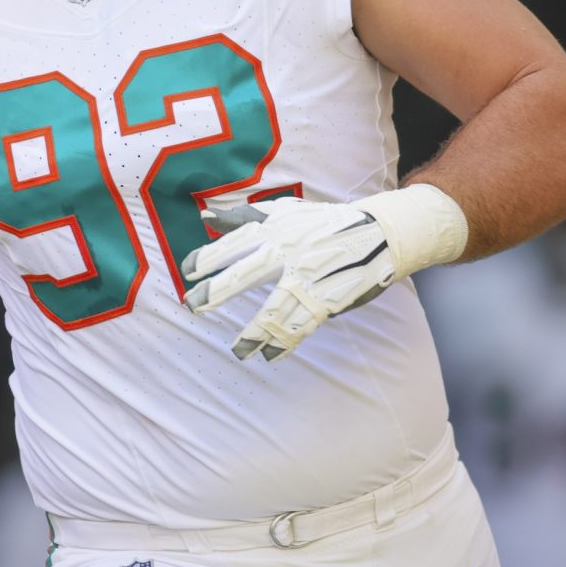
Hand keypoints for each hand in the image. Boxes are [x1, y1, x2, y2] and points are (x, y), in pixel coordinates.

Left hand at [181, 198, 401, 359]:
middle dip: (219, 289)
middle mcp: (291, 251)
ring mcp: (310, 277)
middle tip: (193, 305)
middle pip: (250, 272)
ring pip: (277, 307)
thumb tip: (206, 215)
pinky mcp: (329, 298)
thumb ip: (244, 217)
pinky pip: (303, 324)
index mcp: (278, 229)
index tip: (187, 271)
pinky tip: (269, 355)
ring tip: (238, 351)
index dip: (210, 256)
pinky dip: (285, 342)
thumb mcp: (285, 212)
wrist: (378, 234)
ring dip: (255, 331)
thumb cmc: (322, 223)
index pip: (237, 242)